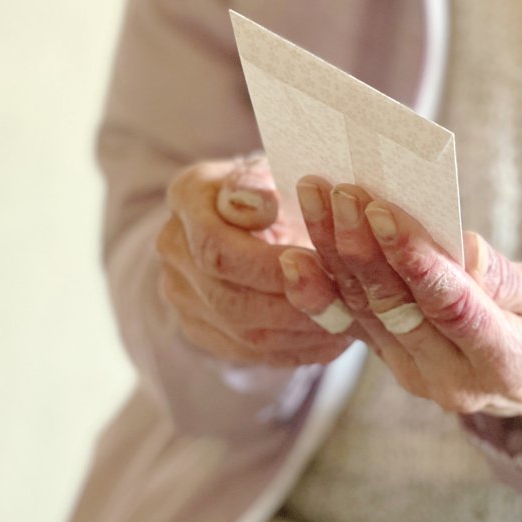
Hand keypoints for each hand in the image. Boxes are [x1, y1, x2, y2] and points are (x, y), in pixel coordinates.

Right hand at [155, 157, 354, 366]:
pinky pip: (252, 353)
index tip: (320, 264)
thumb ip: (260, 185)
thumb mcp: (273, 169)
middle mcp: (174, 250)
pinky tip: (335, 339)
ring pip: (243, 333)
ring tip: (348, 324)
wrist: (258, 213)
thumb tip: (258, 205)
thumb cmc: (276, 185)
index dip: (270, 265)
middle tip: (346, 304)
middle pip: (229, 298)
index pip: (216, 247)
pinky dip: (299, 349)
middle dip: (295, 304)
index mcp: (187, 197)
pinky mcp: (204, 329)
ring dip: (302, 333)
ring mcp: (184, 295)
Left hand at [280, 177, 521, 417]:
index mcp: (505, 364)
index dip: (416, 263)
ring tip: (315, 200)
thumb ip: (506, 278)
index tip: (384, 214)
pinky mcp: (391, 360)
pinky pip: (350, 324)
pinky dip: (321, 289)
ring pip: (364, 312)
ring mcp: (414, 375)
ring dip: (334, 254)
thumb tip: (459, 248)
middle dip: (361, 248)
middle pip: (395, 309)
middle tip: (338, 192)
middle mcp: (450, 380)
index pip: (452, 310)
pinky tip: (296, 256)